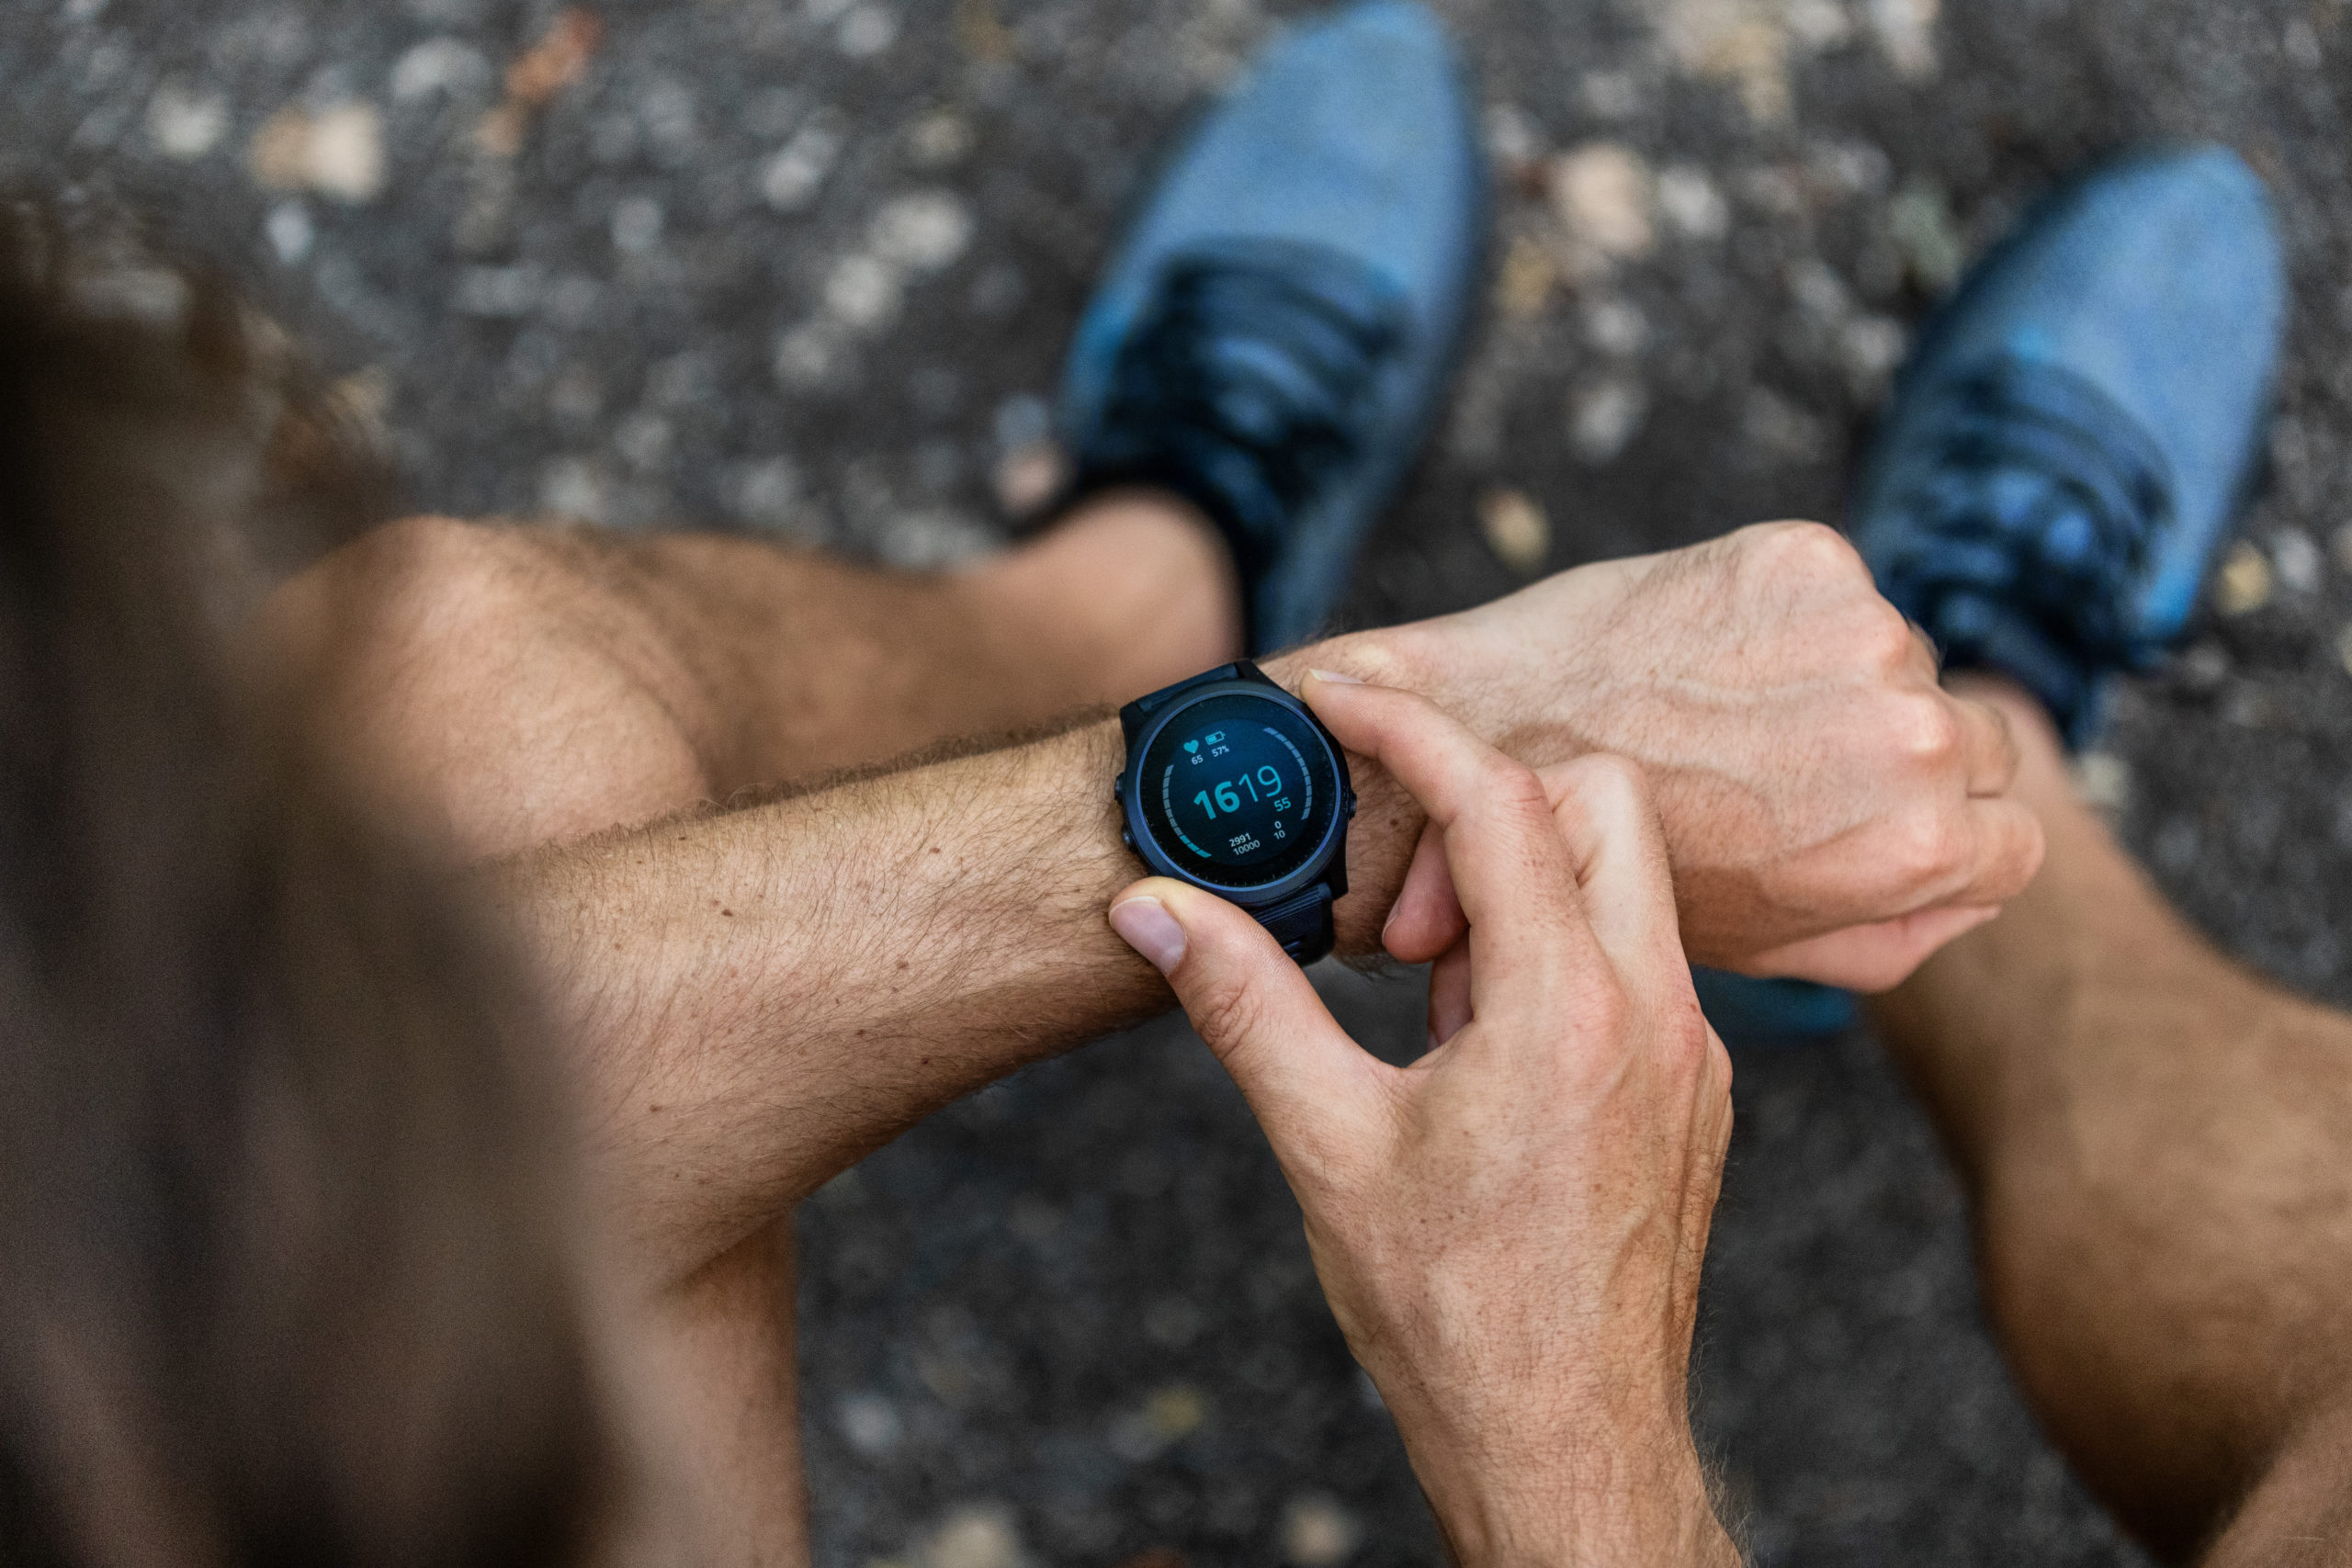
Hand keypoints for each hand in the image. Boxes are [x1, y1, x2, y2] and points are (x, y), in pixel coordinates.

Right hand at [1109, 674, 1738, 1566]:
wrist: (1565, 1445)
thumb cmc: (1450, 1316)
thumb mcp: (1325, 1146)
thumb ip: (1242, 1004)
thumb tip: (1153, 911)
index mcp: (1565, 1011)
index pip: (1499, 797)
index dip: (1410, 728)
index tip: (1342, 702)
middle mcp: (1654, 1015)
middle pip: (1599, 800)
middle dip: (1489, 808)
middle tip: (1403, 918)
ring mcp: (1690, 1055)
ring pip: (1625, 882)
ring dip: (1519, 891)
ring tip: (1429, 1004)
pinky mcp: (1695, 1094)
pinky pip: (1637, 962)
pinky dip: (1554, 957)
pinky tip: (1478, 1054)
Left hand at [1329, 521, 2043, 989]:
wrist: (1483, 738)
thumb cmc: (1613, 861)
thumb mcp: (1769, 945)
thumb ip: (1896, 931)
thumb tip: (1978, 891)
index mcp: (1917, 845)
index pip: (2013, 839)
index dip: (1940, 840)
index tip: (1861, 828)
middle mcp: (1911, 734)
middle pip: (1972, 742)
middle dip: (1894, 761)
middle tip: (1781, 774)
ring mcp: (1862, 632)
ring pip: (1902, 660)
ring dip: (1836, 682)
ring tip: (1721, 718)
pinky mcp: (1804, 556)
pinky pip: (1835, 591)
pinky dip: (1783, 617)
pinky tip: (1698, 658)